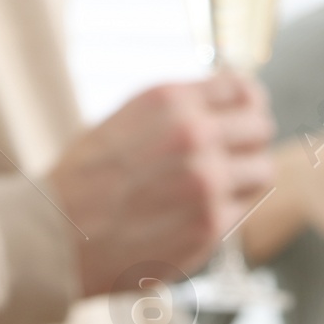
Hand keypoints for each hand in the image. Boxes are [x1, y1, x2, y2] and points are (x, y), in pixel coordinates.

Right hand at [51, 74, 276, 292]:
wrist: (60, 235)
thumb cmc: (85, 182)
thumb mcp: (125, 119)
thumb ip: (176, 112)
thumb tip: (222, 104)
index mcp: (171, 100)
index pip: (242, 88)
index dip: (247, 103)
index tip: (243, 116)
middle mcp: (194, 134)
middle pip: (260, 127)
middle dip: (252, 139)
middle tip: (239, 155)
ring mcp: (207, 181)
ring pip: (263, 169)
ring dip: (249, 176)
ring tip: (226, 186)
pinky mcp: (211, 225)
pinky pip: (245, 209)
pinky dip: (232, 208)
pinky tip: (205, 211)